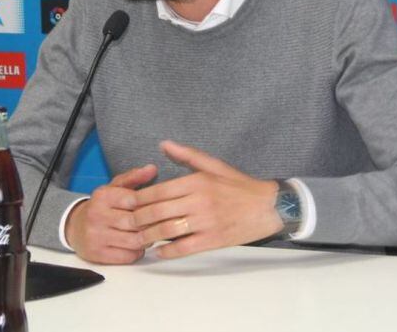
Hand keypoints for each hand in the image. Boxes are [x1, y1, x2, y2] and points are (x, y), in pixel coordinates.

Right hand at [65, 164, 156, 263]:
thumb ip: (133, 177)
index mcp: (103, 196)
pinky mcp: (97, 254)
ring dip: (148, 239)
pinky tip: (139, 245)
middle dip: (153, 223)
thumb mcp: (114, 187)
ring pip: (134, 241)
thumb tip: (152, 168)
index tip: (164, 205)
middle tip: (163, 222)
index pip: (135, 199)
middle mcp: (97, 215)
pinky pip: (127, 256)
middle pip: (136, 222)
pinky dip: (138, 252)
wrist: (75, 227)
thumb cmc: (101, 207)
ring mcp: (96, 236)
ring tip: (152, 233)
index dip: (153, 204)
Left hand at [133, 140, 282, 259]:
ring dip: (149, 236)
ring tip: (139, 238)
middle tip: (128, 223)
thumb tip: (164, 144)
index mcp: (198, 181)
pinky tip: (159, 251)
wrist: (268, 207)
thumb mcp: (215, 165)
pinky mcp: (213, 239)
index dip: (139, 199)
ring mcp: (206, 222)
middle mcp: (199, 201)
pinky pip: (184, 248)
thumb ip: (188, 155)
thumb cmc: (240, 186)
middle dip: (138, 219)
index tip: (129, 204)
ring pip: (167, 231)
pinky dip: (168, 252)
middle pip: (158, 212)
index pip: (159, 191)